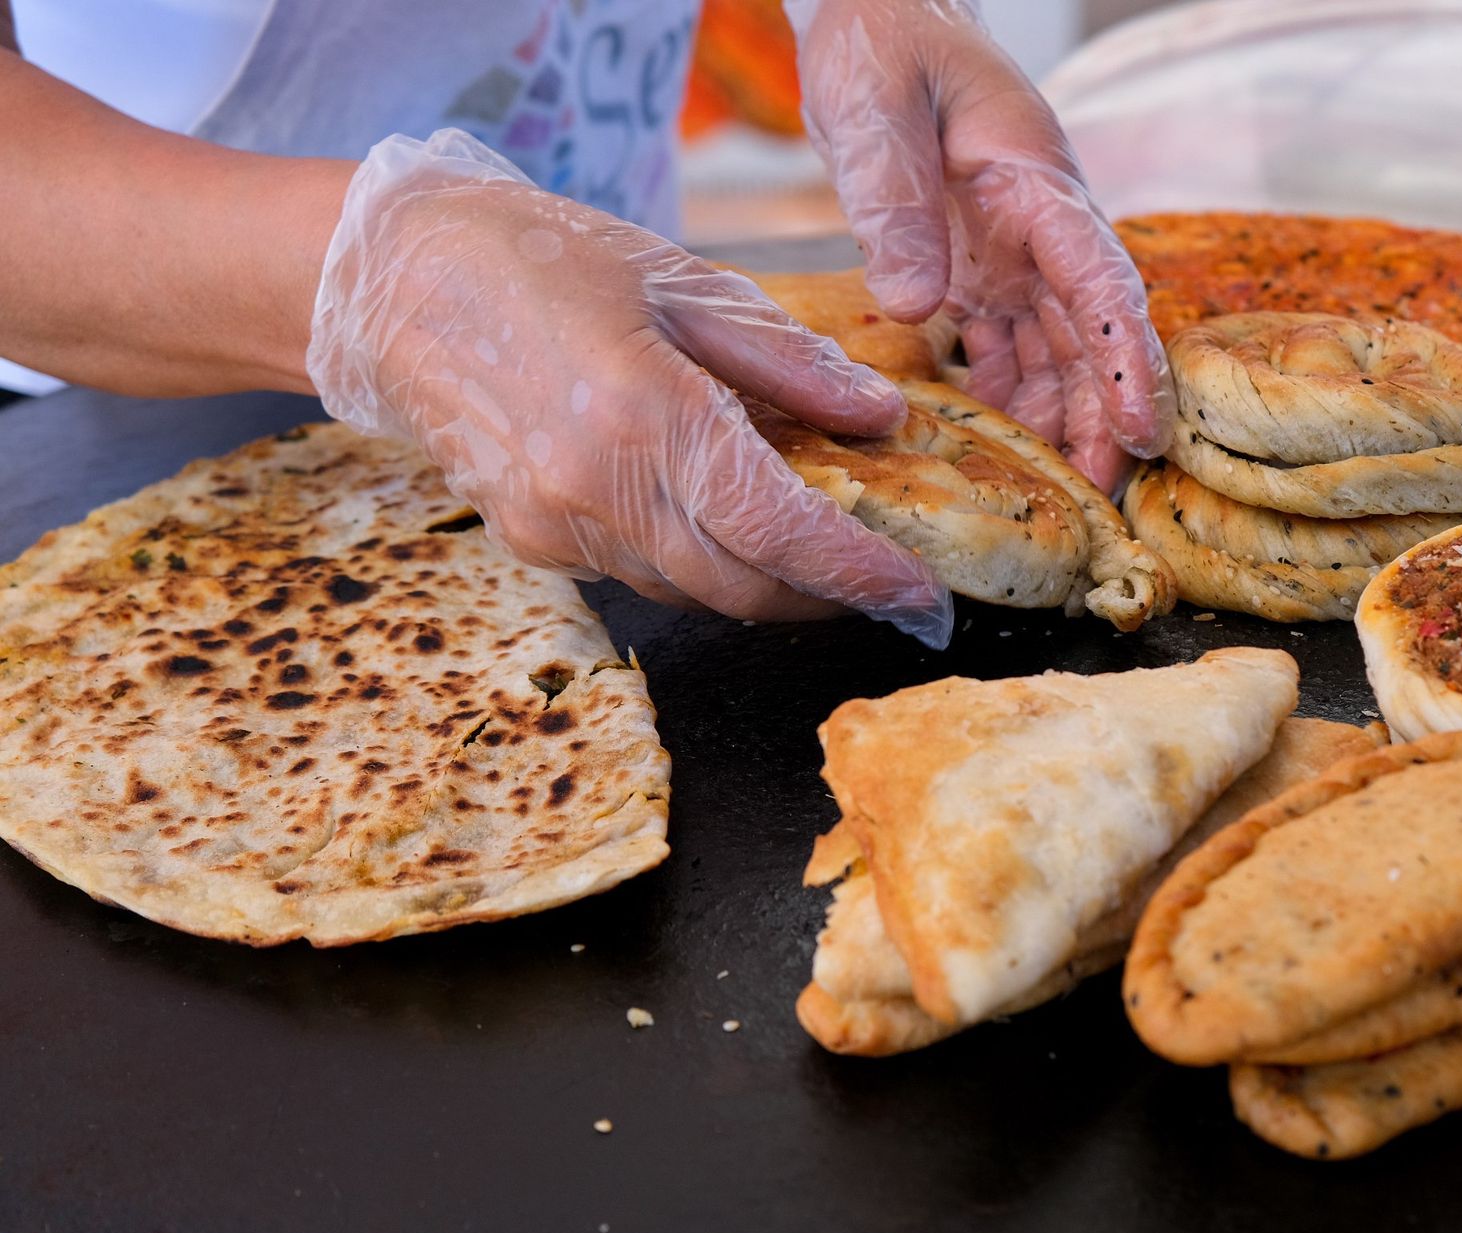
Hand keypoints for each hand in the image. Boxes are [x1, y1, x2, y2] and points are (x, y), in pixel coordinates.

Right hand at [307, 129, 952, 645]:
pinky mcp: (534, 542)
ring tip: (827, 552)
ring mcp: (558, 526)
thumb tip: (882, 421)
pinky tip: (733, 526)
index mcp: (645, 416)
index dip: (860, 576)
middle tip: (892, 586)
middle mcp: (597, 491)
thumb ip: (791, 363)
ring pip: (697, 593)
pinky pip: (645, 576)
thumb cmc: (545, 259)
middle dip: (830, 599)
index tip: (921, 598)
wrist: (396, 281)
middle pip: (745, 588)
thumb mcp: (687, 285)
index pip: (780, 533)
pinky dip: (705, 565)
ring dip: (770, 587)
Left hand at [785, 0, 1170, 491]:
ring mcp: (1018, 252)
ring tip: (1057, 499)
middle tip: (1103, 505)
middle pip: (1095, 338)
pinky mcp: (984, 267)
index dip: (1127, 365)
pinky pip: (1010, 345)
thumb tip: (913, 302)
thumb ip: (893, 200)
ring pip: (1059, 352)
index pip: (1102, 284)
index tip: (1142, 434)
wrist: (879, 13)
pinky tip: (998, 444)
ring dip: (1062, 420)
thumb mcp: (873, 109)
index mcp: (1038, 185)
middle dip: (1106, 420)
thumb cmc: (884, 42)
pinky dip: (1009, 395)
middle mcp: (1044, 229)